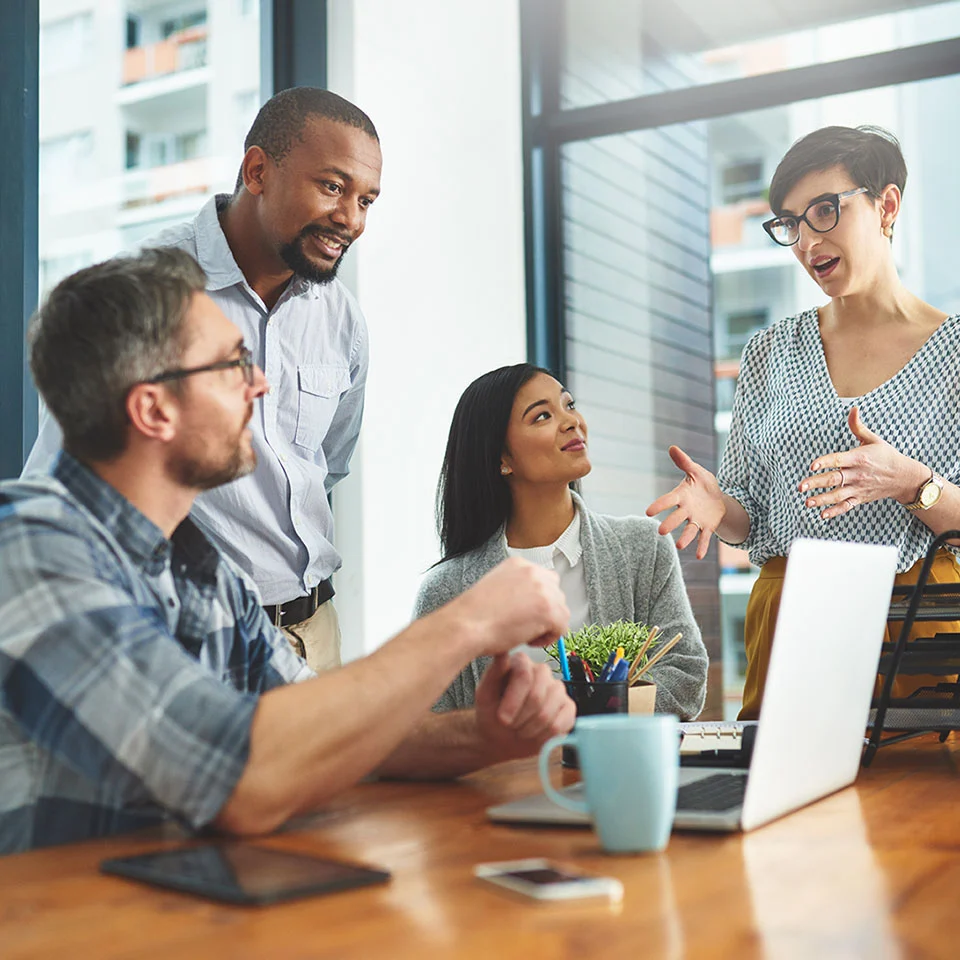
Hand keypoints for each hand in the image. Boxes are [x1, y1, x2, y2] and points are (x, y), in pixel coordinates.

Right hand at [453, 557, 568, 656]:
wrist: (466, 625)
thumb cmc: (473, 614)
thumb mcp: (495, 586)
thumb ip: (516, 588)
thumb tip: (529, 602)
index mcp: (519, 564)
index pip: (544, 579)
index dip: (537, 600)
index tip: (528, 612)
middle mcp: (533, 572)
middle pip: (556, 593)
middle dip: (545, 611)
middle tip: (525, 624)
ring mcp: (543, 590)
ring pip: (561, 611)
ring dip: (546, 625)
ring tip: (524, 633)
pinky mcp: (549, 610)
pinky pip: (561, 628)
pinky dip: (548, 638)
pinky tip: (528, 639)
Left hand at [475, 652, 575, 760]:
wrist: (501, 737)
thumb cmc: (491, 713)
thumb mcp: (484, 695)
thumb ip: (493, 673)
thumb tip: (502, 653)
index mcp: (522, 662)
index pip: (524, 675)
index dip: (513, 701)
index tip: (502, 719)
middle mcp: (542, 671)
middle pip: (537, 696)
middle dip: (520, 718)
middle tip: (510, 725)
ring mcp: (558, 688)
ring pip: (547, 712)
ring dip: (530, 729)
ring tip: (520, 730)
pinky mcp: (568, 707)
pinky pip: (561, 724)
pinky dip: (544, 736)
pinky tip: (535, 734)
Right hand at [646, 445, 725, 558]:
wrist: (718, 498)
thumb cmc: (703, 484)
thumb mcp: (696, 471)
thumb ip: (684, 462)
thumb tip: (672, 447)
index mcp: (682, 496)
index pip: (668, 500)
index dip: (659, 505)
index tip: (648, 512)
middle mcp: (686, 510)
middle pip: (677, 518)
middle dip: (670, 524)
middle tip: (661, 531)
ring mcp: (696, 520)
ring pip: (690, 530)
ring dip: (685, 538)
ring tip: (681, 547)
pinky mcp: (707, 527)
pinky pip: (704, 538)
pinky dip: (702, 546)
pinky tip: (699, 556)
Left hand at [799, 407, 924, 519]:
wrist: (904, 477)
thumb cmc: (886, 456)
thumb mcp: (873, 439)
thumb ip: (858, 426)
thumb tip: (853, 408)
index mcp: (859, 458)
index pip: (838, 459)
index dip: (825, 462)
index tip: (812, 466)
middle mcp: (858, 474)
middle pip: (834, 479)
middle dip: (816, 483)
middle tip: (801, 486)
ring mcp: (859, 488)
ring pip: (838, 495)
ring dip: (821, 500)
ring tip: (807, 502)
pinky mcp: (860, 498)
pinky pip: (847, 506)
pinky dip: (835, 511)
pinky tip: (822, 514)